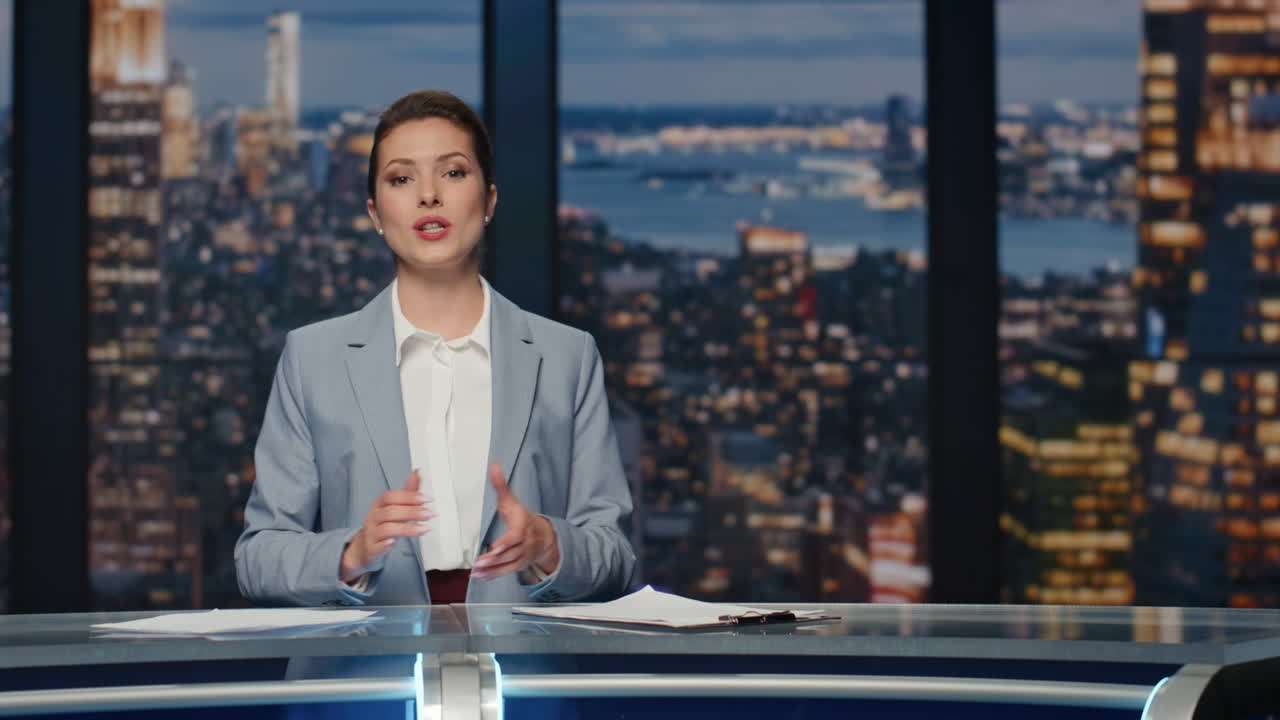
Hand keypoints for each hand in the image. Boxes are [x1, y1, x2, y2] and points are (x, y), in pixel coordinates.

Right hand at [340, 469, 433, 582]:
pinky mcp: (371, 548)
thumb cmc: (384, 524)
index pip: (391, 496)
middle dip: (412, 512)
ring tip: (423, 529)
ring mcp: (371, 532)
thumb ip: (407, 492)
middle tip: (429, 514)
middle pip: (390, 511)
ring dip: (407, 528)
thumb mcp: (395, 507)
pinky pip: (377, 546)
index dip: (409, 496)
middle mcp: (373, 517)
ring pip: (386, 528)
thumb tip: (417, 472)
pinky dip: (385, 544)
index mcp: (379, 504)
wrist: (365, 546)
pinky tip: (394, 543)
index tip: (426, 499)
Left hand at [472, 462, 559, 580]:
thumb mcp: (511, 500)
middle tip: (479, 563)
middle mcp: (525, 542)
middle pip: (511, 552)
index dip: (507, 542)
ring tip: (477, 571)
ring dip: (493, 569)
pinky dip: (494, 575)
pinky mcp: (519, 564)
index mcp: (523, 525)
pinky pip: (507, 572)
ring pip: (509, 564)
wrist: (544, 535)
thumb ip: (501, 484)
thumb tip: (494, 465)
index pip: (516, 535)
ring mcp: (523, 555)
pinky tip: (481, 577)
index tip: (496, 546)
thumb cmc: (521, 516)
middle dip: (495, 559)